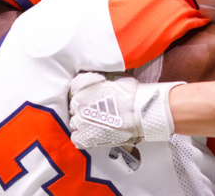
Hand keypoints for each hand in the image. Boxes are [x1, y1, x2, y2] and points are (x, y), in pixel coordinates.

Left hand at [68, 72, 183, 148]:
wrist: (139, 112)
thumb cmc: (129, 94)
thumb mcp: (112, 77)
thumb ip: (97, 79)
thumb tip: (94, 80)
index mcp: (82, 85)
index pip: (74, 89)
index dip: (84, 93)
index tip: (92, 97)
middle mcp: (77, 102)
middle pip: (74, 106)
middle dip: (83, 108)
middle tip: (97, 110)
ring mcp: (79, 121)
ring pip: (74, 122)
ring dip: (83, 122)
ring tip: (97, 123)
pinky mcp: (84, 137)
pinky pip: (76, 138)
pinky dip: (83, 136)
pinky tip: (93, 133)